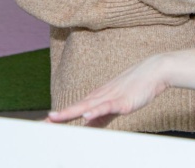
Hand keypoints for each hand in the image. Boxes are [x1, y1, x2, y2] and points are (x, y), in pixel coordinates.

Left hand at [46, 54, 169, 125]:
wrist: (153, 71)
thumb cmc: (135, 87)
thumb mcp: (115, 104)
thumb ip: (101, 115)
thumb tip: (87, 124)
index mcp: (97, 97)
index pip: (74, 108)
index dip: (59, 116)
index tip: (43, 122)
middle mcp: (100, 96)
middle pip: (75, 108)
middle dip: (58, 117)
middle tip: (41, 123)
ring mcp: (110, 97)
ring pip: (86, 106)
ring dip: (69, 112)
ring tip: (54, 118)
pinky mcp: (122, 101)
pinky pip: (107, 107)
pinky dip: (96, 111)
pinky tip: (86, 115)